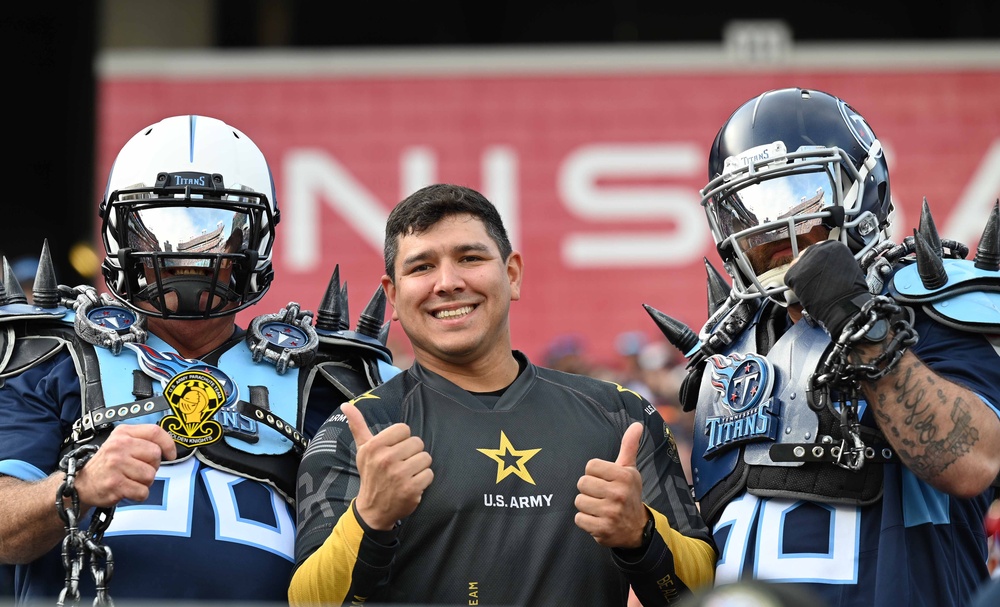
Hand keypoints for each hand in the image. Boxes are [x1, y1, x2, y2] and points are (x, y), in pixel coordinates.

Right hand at [74, 424, 176, 507]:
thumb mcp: (121, 443)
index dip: (168, 444)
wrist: (82, 483)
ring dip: (144, 482)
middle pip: (156, 455)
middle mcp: (119, 446)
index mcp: (123, 434)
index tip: (170, 454)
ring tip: (131, 479)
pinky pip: (143, 491)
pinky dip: (138, 494)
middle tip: (138, 469)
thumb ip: (143, 440)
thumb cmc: (106, 464)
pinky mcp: (115, 484)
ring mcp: (116, 465)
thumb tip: (168, 446)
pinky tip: (127, 489)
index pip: (155, 432)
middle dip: (152, 466)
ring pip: (151, 475)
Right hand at [343, 401, 432, 530]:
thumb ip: (357, 426)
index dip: (402, 440)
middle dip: (412, 454)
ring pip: (426, 457)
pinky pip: (429, 473)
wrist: (372, 509)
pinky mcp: (411, 488)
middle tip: (400, 465)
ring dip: (419, 467)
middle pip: (417, 442)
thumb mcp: (362, 450)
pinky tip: (411, 484)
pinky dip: (424, 480)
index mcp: (374, 446)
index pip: (404, 429)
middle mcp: (386, 459)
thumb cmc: (371, 475)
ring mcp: (399, 474)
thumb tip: (346, 404)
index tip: (394, 451)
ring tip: (406, 474)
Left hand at [574, 422, 648, 547]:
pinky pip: (579, 519)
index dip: (594, 473)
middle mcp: (619, 493)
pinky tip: (598, 520)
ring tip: (600, 508)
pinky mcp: (603, 529)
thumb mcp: (630, 470)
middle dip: (589, 490)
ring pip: (579, 501)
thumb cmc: (629, 493)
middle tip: (602, 495)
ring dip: (586, 505)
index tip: (605, 480)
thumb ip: (629, 446)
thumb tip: (637, 424)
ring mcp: (611, 512)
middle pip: (582, 483)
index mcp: (624, 476)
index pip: (590, 466)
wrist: (637, 529)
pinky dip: (585, 520)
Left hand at [784, 240, 870, 336]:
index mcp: (833, 245)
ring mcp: (805, 260)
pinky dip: (796, 287)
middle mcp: (818, 248)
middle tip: (814, 281)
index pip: (817, 249)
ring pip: (797, 267)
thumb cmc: (850, 291)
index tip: (817, 269)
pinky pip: (790, 279)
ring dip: (802, 278)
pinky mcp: (795, 273)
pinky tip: (807, 292)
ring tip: (813, 288)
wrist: (845, 305)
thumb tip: (823, 264)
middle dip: (808, 269)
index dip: (816, 262)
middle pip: (805, 256)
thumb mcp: (847, 266)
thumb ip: (833, 260)